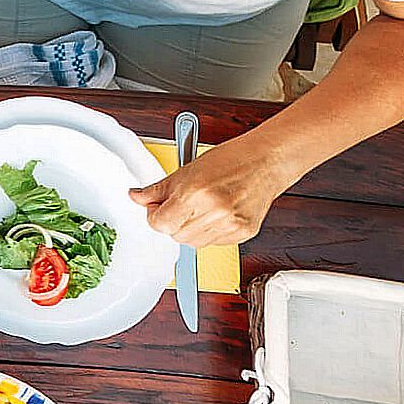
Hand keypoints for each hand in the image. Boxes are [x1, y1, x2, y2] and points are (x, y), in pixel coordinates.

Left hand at [129, 134, 290, 246]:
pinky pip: (213, 243)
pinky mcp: (242, 233)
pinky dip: (209, 232)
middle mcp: (214, 212)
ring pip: (193, 243)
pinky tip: (217, 214)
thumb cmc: (232, 160)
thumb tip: (136, 197)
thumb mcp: (187, 170)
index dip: (154, 215)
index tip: (158, 207)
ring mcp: (230, 225)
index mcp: (195, 193)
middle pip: (174, 235)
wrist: (267, 160)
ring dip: (190, 229)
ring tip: (202, 207)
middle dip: (172, 222)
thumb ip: (158, 189)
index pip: (159, 223)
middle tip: (182, 204)